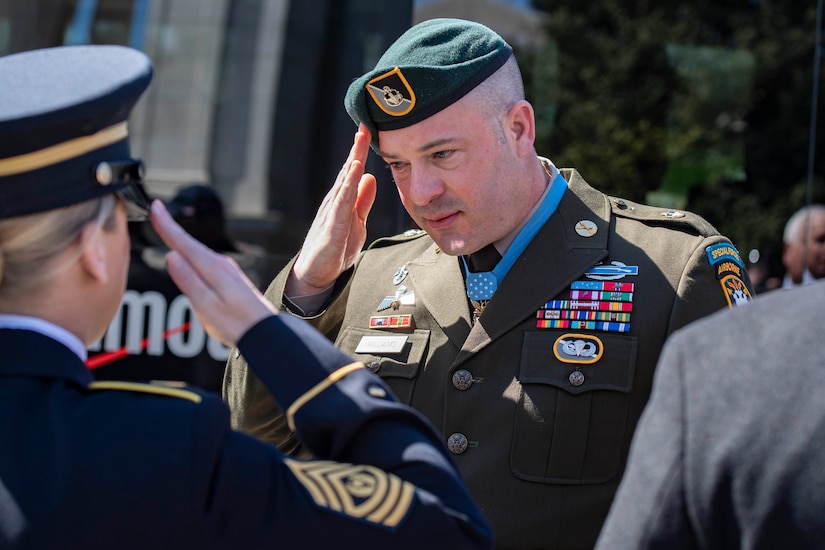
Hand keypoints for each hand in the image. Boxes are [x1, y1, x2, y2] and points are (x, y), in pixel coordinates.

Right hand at [149, 200, 275, 346]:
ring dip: (182, 241)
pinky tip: (190, 256)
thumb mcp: (206, 305)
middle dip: (172, 229)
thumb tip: (172, 256)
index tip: (155, 206)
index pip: (183, 242)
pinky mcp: (232, 280)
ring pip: (198, 253)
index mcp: (212, 268)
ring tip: (167, 230)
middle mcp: (221, 264)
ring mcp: (228, 271)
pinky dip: (193, 253)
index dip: (167, 224)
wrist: (266, 333)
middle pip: (190, 244)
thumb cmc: (237, 323)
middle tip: (155, 213)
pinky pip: (206, 262)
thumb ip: (188, 280)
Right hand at [287, 125, 376, 294]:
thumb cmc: (335, 247)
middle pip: (347, 169)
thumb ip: (363, 201)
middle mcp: (335, 201)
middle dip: (357, 147)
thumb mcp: (356, 220)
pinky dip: (347, 187)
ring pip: (344, 182)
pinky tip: (354, 173)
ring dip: (352, 161)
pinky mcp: (332, 227)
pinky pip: (341, 204)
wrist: (317, 273)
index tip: (370, 129)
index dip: (361, 150)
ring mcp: (332, 213)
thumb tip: (370, 178)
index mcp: (343, 199)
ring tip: (360, 142)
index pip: (353, 170)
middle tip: (365, 124)